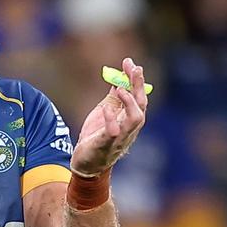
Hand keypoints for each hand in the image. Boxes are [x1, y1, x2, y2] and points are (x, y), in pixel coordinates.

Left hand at [71, 58, 147, 177]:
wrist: (85, 164)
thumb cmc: (96, 138)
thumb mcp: (104, 114)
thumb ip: (113, 100)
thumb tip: (119, 80)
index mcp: (128, 119)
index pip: (138, 96)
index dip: (136, 79)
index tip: (130, 62)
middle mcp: (129, 128)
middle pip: (141, 104)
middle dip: (138, 85)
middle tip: (133, 68)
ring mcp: (120, 137)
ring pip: (136, 119)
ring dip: (130, 102)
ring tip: (121, 89)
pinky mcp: (106, 145)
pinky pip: (113, 132)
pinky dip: (111, 118)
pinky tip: (105, 108)